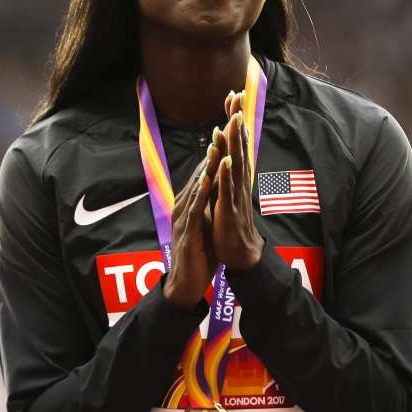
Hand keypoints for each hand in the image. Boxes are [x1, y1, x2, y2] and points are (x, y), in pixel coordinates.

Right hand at [163, 146, 221, 308]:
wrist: (186, 282)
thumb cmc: (199, 253)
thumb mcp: (206, 223)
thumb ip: (209, 205)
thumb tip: (219, 187)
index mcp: (190, 203)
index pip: (204, 173)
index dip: (216, 153)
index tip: (227, 132)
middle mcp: (184, 206)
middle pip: (199, 174)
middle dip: (212, 152)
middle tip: (220, 129)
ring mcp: (183, 217)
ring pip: (196, 187)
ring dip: (206, 167)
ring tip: (216, 147)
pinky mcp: (187, 231)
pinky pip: (195, 209)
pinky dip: (201, 193)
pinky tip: (208, 180)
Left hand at [212, 92, 264, 270]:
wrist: (240, 252)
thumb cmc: (232, 221)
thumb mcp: (227, 189)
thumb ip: (226, 169)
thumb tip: (223, 148)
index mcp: (236, 175)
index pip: (236, 142)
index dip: (234, 119)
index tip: (233, 96)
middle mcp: (239, 180)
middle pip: (239, 145)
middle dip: (237, 121)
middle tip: (237, 97)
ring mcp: (235, 194)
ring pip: (234, 163)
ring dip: (233, 142)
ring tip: (232, 120)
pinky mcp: (229, 210)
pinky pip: (227, 190)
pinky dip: (225, 175)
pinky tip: (223, 160)